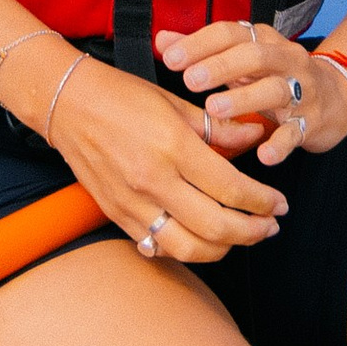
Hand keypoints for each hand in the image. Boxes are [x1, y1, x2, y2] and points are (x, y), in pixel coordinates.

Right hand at [38, 51, 292, 264]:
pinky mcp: (117, 215)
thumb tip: (254, 141)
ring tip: (241, 236)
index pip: (231, 189)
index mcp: (172, 148)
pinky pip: (158, 246)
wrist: (67, 104)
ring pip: (188, 248)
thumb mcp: (177, 104)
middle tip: (270, 225)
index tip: (279, 203)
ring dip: (223, 249)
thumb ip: (219, 129)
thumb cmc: (122, 96)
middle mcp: (152, 181)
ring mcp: (132, 203)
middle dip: (252, 231)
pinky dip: (186, 248)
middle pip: (216, 227)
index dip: (262, 201)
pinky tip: (202, 238)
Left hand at [155, 17, 346, 164]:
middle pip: (254, 56)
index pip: (230, 33)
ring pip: (275, 90)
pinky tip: (263, 154)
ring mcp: (301, 91)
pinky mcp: (312, 122)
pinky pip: (296, 132)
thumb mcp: (242, 59)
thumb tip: (163, 41)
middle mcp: (285, 60)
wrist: (337, 97)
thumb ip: (203, 50)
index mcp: (263, 41)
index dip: (201, 43)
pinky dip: (280, 144)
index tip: (171, 58)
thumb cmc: (276, 77)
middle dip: (220, 67)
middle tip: (190, 80)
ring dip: (244, 99)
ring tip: (215, 109)